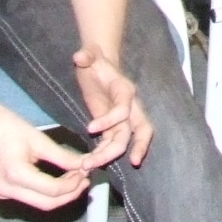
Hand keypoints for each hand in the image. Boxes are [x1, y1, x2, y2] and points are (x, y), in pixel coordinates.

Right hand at [0, 101, 97, 212]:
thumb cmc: (8, 127)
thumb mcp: (39, 140)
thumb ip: (63, 157)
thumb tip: (83, 165)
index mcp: (15, 175)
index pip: (52, 190)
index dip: (73, 184)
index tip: (85, 172)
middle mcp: (6, 190)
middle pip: (47, 203)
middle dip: (69, 194)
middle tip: (85, 180)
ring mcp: (2, 193)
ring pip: (39, 204)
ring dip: (60, 195)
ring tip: (76, 180)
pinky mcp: (2, 192)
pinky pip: (30, 198)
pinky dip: (47, 193)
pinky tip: (59, 181)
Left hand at [73, 46, 152, 169]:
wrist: (98, 66)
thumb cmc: (94, 61)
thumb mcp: (90, 55)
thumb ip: (87, 55)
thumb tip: (80, 56)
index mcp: (125, 90)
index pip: (124, 109)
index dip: (109, 120)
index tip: (90, 129)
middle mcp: (130, 107)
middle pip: (142, 130)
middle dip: (132, 147)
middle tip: (111, 162)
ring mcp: (124, 119)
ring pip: (127, 141)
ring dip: (110, 156)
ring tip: (90, 167)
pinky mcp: (114, 127)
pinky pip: (114, 144)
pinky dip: (104, 155)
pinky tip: (90, 163)